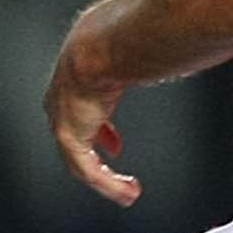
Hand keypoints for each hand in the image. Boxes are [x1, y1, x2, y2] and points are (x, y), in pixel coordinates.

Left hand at [47, 48, 140, 206]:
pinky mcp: (70, 138)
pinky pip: (89, 171)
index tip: (113, 142)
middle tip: (115, 165)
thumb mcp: (128, 51)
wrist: (99, 49)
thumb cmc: (117, 40)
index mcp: (76, 78)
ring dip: (106, 179)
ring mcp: (63, 120)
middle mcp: (63, 100)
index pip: (83, 109)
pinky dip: (109, 185)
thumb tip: (170, 52)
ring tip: (128, 191)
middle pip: (76, 135)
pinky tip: (127, 193)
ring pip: (81, 160)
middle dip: (96, 153)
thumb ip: (144, 59)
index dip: (100, 128)